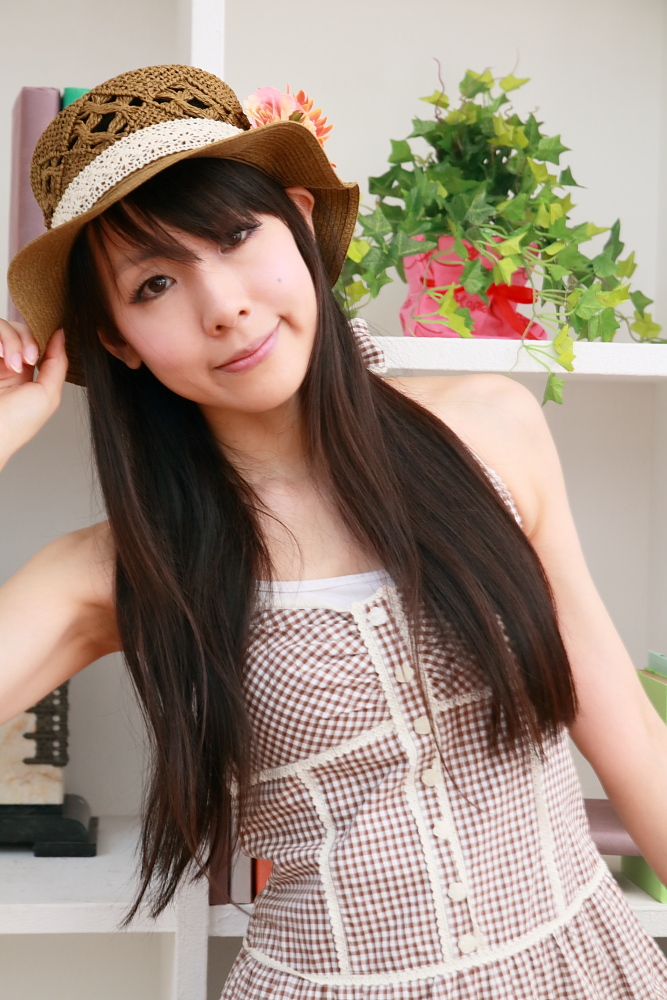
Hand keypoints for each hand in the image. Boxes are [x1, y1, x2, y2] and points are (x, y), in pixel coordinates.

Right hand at [0, 321, 67, 468]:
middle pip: (20, 329)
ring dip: (13, 342)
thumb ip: (58, 363)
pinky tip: (1, 358)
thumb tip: (61, 335)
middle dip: (28, 340)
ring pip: (4, 327)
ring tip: (13, 365)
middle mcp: (6, 363)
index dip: (44, 336)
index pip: (36, 341)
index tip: (51, 339)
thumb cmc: (16, 423)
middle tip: (29, 360)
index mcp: (26, 374)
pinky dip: (1, 340)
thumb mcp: (48, 395)